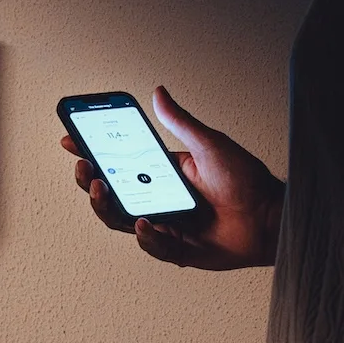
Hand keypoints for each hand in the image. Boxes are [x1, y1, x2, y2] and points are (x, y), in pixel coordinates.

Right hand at [60, 86, 284, 269]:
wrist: (272, 216)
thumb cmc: (247, 180)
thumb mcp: (208, 144)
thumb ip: (180, 122)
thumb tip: (159, 93)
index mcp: (162, 175)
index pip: (119, 164)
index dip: (93, 154)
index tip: (71, 141)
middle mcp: (159, 201)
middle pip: (113, 195)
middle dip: (92, 181)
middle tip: (85, 168)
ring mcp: (167, 226)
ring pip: (124, 221)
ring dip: (108, 207)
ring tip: (103, 190)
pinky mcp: (180, 250)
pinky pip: (154, 246)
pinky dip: (146, 236)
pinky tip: (143, 222)